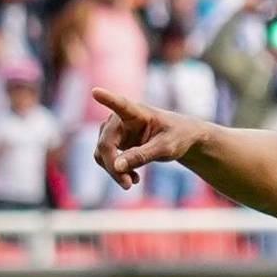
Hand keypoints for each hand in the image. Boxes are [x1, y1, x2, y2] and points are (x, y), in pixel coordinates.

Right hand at [91, 87, 206, 189]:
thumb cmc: (177, 136)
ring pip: (102, 154)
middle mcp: (120, 118)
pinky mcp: (114, 141)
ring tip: (132, 183)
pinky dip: (116, 171)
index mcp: (137, 112)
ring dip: (114, 171)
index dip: (108, 99)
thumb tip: (117, 167)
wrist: (181, 137)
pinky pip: (106, 159)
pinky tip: (132, 179)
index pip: (120, 104)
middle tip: (127, 185)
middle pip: (105, 144)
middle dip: (113, 167)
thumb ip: (143, 155)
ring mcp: (114, 129)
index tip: (96, 92)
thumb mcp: (166, 148)